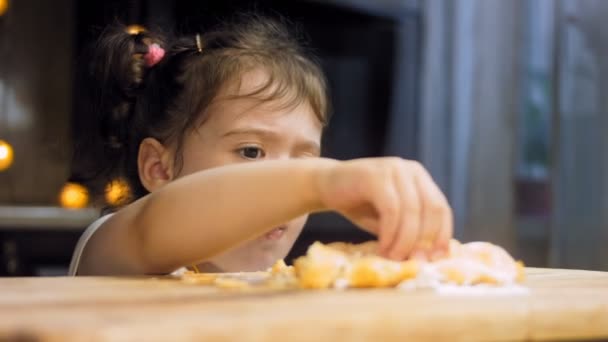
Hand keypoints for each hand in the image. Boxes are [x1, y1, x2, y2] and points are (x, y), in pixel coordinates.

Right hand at [316, 157, 452, 260]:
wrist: (325, 185)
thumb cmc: (360, 204)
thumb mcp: (391, 218)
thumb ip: (409, 229)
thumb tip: (428, 257)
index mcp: (420, 178)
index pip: (441, 208)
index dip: (442, 235)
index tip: (436, 259)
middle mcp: (411, 170)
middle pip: (430, 210)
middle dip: (423, 241)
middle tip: (413, 262)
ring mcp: (393, 169)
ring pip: (411, 212)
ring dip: (403, 241)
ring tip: (392, 258)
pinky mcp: (375, 176)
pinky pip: (391, 210)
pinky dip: (389, 233)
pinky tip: (382, 247)